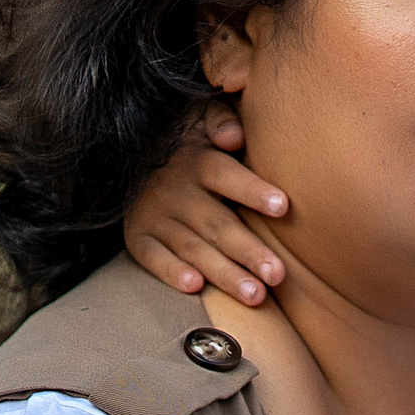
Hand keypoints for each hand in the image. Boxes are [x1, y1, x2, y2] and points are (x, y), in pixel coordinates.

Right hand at [124, 103, 291, 304]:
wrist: (132, 155)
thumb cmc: (189, 141)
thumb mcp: (202, 119)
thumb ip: (222, 121)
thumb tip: (233, 135)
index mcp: (198, 161)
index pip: (227, 175)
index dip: (253, 190)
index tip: (282, 206)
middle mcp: (175, 190)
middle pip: (217, 224)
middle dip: (248, 251)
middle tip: (277, 275)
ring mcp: (154, 215)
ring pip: (192, 248)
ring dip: (224, 273)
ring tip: (255, 295)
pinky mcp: (138, 236)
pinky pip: (152, 257)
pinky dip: (170, 272)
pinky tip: (194, 287)